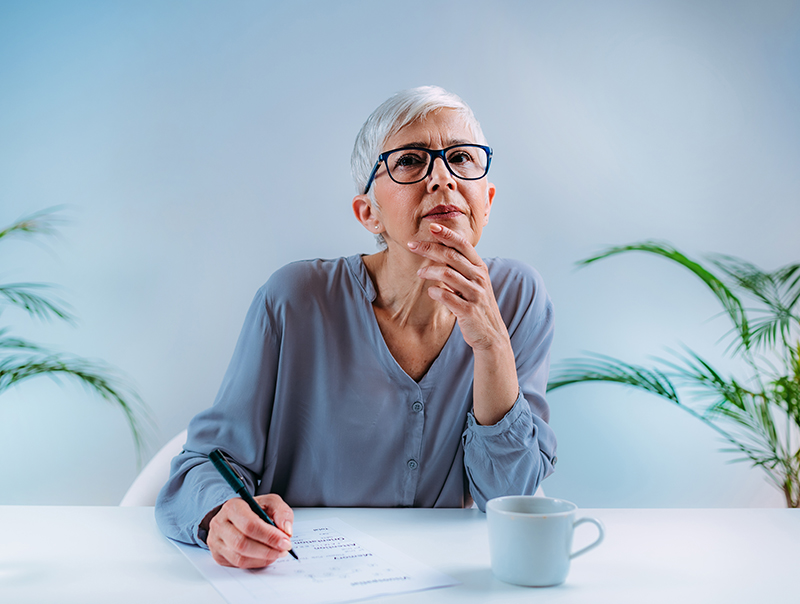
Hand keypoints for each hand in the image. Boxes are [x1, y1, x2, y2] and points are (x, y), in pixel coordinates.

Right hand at [206, 493, 293, 567]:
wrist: (236, 516)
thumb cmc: (253, 509)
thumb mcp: (270, 503)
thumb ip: (282, 512)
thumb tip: (286, 530)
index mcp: (232, 507)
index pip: (250, 525)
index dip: (269, 536)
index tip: (285, 541)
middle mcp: (220, 524)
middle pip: (242, 544)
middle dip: (267, 550)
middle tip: (283, 550)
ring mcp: (216, 541)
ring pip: (239, 557)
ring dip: (263, 558)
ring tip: (277, 553)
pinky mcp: (217, 554)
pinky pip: (237, 565)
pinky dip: (255, 563)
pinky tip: (265, 557)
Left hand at [408, 223, 508, 351]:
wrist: (491, 334)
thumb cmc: (477, 305)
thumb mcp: (474, 283)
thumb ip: (460, 268)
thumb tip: (438, 252)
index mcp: (480, 268)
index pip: (463, 245)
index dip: (447, 234)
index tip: (431, 227)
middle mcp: (479, 278)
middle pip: (451, 256)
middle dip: (429, 248)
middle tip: (412, 245)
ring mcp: (475, 294)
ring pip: (447, 274)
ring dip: (429, 271)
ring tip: (419, 273)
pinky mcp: (468, 310)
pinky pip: (447, 297)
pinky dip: (436, 293)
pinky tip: (431, 293)